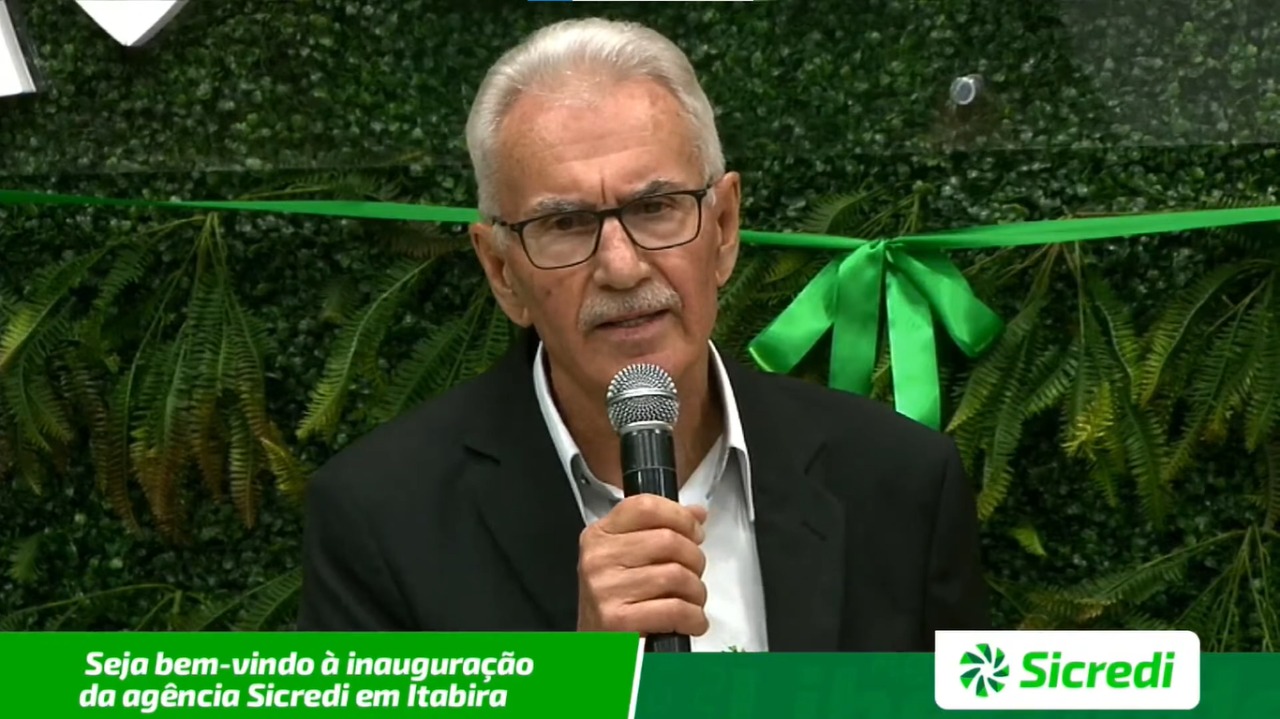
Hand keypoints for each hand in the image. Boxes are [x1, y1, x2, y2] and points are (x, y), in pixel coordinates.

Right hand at [576, 493, 708, 636]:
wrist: (597, 651)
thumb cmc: (617, 602)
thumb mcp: (628, 559)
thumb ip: (660, 530)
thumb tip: (697, 514)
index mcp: (599, 535)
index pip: (645, 506)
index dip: (680, 516)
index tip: (695, 531)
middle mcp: (598, 558)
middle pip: (669, 540)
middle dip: (695, 559)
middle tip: (694, 574)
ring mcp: (605, 589)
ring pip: (677, 575)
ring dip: (696, 592)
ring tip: (690, 601)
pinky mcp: (618, 620)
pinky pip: (676, 609)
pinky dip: (694, 618)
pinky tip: (690, 621)